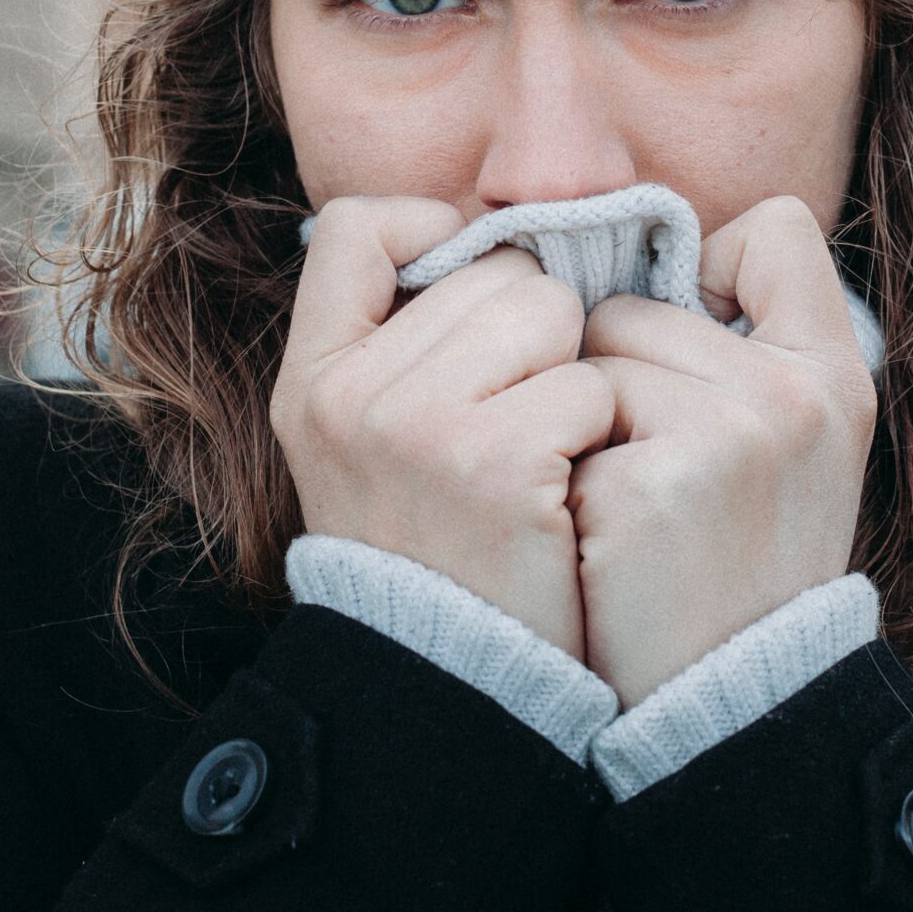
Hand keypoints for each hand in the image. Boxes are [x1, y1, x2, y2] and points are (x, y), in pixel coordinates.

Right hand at [271, 196, 616, 659]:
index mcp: (313, 378)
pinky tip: (567, 490)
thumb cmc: (437, 548)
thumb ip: (405, 342)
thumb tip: (494, 238)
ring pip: (553, 312)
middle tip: (519, 418)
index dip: (432, 234)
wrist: (456, 685)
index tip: (473, 295)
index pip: (358, 226)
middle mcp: (351, 393)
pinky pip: (591, 383)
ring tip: (543, 452)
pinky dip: (600, 433)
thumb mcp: (368, 443)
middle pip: (495, 269)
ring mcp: (418, 426)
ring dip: (573, 376)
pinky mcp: (497, 463)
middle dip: (534, 330)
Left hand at [568, 196, 877, 705]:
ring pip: (586, 358)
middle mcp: (793, 390)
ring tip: (626, 508)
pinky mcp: (652, 483)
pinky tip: (601, 541)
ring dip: (579, 426)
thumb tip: (640, 248)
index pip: (774, 228)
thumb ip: (748, 340)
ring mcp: (727, 433)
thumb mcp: (791, 441)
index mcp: (836, 369)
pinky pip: (557, 421)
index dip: (712, 273)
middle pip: (635, 302)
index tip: (696, 353)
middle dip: (616, 375)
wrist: (728, 704)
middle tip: (653, 474)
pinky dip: (561, 479)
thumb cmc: (739, 559)